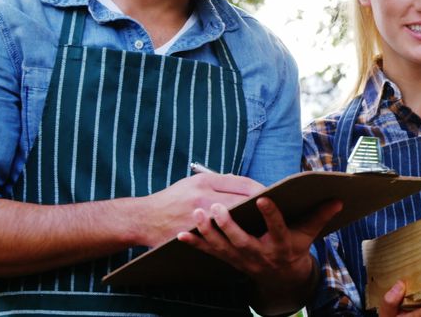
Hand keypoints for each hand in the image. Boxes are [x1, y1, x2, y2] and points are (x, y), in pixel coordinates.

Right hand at [138, 172, 264, 245]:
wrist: (145, 219)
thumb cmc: (173, 198)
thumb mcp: (194, 182)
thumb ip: (220, 182)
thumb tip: (246, 185)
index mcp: (205, 183)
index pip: (243, 183)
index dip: (260, 188)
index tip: (272, 192)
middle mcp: (203, 199)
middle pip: (242, 201)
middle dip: (259, 205)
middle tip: (276, 209)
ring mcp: (199, 220)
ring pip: (234, 221)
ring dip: (249, 222)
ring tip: (263, 225)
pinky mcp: (197, 237)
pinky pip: (222, 238)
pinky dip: (234, 238)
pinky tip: (243, 239)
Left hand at [176, 195, 342, 311]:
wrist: (281, 279)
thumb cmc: (294, 249)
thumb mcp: (309, 235)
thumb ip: (320, 215)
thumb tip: (338, 198)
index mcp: (281, 245)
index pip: (277, 229)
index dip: (272, 215)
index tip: (265, 199)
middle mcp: (260, 254)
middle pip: (242, 241)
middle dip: (228, 226)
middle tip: (217, 208)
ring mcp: (243, 260)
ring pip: (223, 247)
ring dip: (208, 232)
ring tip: (197, 214)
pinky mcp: (230, 261)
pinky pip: (211, 253)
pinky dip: (196, 244)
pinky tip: (181, 235)